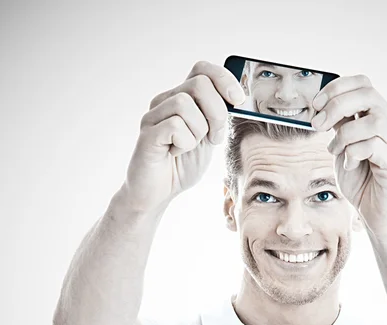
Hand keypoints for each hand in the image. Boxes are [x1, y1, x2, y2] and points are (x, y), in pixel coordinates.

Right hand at [121, 61, 244, 212]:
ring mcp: (153, 116)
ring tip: (189, 147)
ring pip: (186, 105)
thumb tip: (239, 101)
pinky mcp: (148, 134)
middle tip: (213, 138)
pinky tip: (175, 153)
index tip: (238, 101)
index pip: (202, 69)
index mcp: (181, 98)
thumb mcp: (208, 139)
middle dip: (217, 113)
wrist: (157, 193)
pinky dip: (184, 143)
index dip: (224, 79)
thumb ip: (219, 119)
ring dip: (199, 132)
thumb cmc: (181, 166)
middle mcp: (165, 101)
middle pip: (199, 84)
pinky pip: (175, 126)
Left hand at [311, 75, 386, 234]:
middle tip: (318, 125)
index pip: (364, 84)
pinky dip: (353, 153)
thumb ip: (339, 126)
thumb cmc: (361, 182)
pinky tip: (349, 165)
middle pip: (368, 95)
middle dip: (336, 106)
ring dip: (345, 134)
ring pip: (374, 120)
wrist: (376, 215)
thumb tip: (321, 106)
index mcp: (383, 118)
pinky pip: (374, 146)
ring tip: (336, 151)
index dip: (337, 88)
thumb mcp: (343, 147)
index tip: (315, 105)